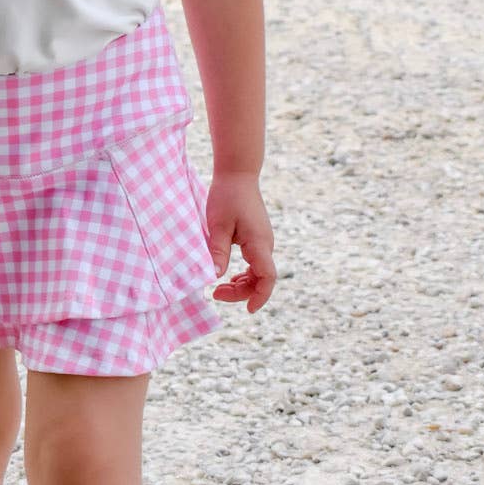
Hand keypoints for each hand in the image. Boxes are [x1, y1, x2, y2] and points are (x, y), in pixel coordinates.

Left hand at [204, 170, 276, 313]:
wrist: (238, 174)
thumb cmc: (227, 196)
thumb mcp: (217, 225)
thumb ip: (218, 252)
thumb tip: (216, 277)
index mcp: (259, 243)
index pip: (267, 278)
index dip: (260, 296)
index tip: (248, 310)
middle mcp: (265, 244)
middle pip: (261, 279)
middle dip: (241, 292)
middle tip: (216, 294)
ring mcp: (263, 241)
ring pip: (258, 273)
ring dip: (242, 284)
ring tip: (220, 289)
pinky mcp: (257, 238)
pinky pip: (255, 263)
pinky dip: (244, 274)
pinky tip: (230, 277)